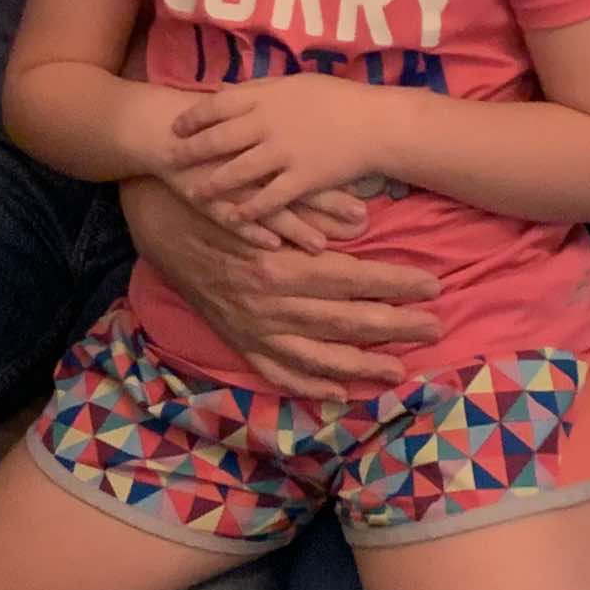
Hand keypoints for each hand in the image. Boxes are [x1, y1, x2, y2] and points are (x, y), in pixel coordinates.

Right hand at [123, 178, 438, 393]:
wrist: (155, 214)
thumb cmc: (215, 197)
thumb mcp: (261, 195)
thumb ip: (309, 209)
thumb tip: (361, 221)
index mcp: (280, 265)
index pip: (352, 279)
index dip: (395, 285)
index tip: (432, 287)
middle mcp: (269, 304)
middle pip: (344, 321)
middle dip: (394, 327)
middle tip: (434, 328)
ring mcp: (251, 327)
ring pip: (316, 357)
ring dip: (361, 367)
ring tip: (398, 371)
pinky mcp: (235, 338)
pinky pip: (276, 370)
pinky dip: (307, 386)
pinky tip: (339, 393)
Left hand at [168, 77, 387, 229]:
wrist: (375, 125)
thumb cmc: (337, 99)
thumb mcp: (295, 83)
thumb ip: (259, 88)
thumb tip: (223, 89)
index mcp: (266, 97)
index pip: (217, 106)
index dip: (193, 118)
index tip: (176, 127)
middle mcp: (268, 124)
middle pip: (218, 140)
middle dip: (190, 152)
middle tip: (169, 161)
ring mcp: (283, 153)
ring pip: (237, 172)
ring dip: (212, 184)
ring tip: (193, 194)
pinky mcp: (301, 179)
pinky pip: (268, 199)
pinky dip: (248, 211)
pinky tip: (232, 219)